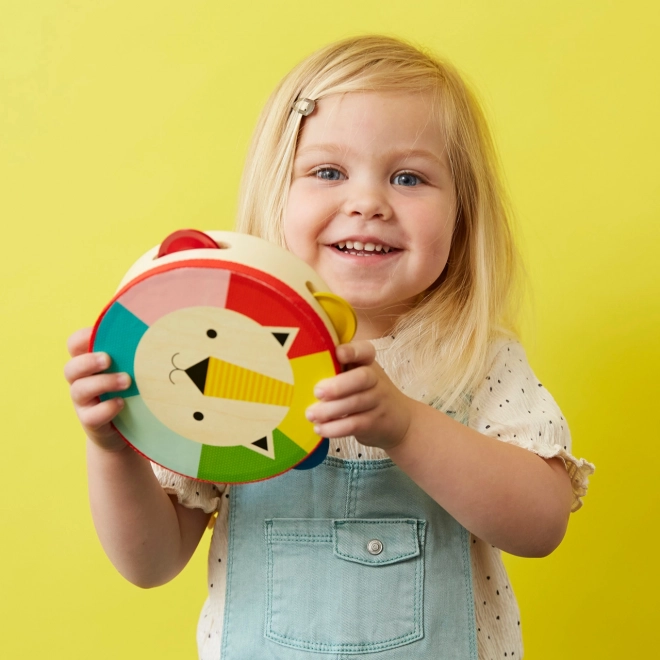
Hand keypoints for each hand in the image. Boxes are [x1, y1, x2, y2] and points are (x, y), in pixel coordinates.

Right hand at [64, 327, 130, 450]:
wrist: (122, 430)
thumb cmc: (129, 390)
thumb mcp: (129, 369)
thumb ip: (132, 353)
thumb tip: (158, 331)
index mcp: (88, 364)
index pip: (74, 345)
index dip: (82, 337)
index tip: (97, 334)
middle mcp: (81, 381)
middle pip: (71, 368)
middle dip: (88, 362)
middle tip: (108, 359)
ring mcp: (84, 403)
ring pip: (79, 390)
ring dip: (103, 383)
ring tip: (126, 381)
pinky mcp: (91, 421)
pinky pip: (91, 416)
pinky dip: (106, 408)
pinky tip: (121, 403)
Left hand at [305, 341, 412, 449]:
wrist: (401, 421)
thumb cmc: (368, 392)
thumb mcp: (359, 375)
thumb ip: (338, 369)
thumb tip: (300, 371)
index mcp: (368, 363)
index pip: (365, 351)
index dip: (352, 351)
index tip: (338, 354)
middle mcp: (376, 379)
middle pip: (362, 378)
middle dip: (339, 385)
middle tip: (317, 392)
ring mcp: (378, 401)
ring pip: (356, 403)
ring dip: (330, 410)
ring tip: (311, 415)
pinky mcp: (375, 423)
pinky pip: (355, 424)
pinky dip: (336, 428)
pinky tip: (320, 429)